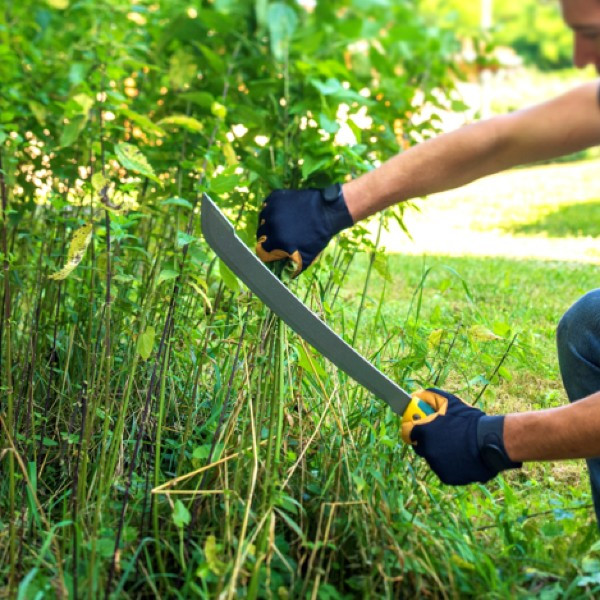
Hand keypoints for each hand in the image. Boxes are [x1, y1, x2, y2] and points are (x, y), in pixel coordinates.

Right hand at [255, 184, 352, 276]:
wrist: (327, 211)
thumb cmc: (318, 236)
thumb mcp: (306, 257)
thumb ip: (292, 267)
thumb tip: (281, 275)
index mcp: (277, 241)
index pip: (262, 251)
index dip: (269, 251)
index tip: (276, 249)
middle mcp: (271, 225)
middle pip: (260, 235)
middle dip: (269, 238)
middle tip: (282, 236)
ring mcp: (272, 209)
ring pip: (262, 220)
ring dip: (270, 223)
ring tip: (283, 224)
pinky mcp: (275, 197)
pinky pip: (267, 206)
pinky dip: (273, 210)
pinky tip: (284, 213)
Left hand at [402, 388, 521, 484]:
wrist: (490, 442)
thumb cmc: (469, 420)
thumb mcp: (449, 402)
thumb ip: (429, 397)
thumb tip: (415, 396)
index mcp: (423, 432)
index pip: (407, 432)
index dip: (414, 430)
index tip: (420, 429)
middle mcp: (426, 450)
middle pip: (420, 447)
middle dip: (427, 442)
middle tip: (443, 437)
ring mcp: (436, 465)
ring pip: (433, 459)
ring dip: (440, 453)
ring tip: (457, 446)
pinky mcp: (446, 477)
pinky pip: (444, 470)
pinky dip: (450, 465)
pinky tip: (462, 458)